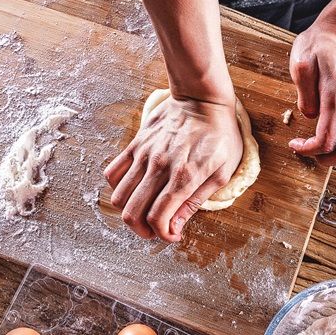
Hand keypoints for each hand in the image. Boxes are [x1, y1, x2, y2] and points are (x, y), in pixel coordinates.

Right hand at [104, 95, 241, 241]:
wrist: (203, 99)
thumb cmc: (220, 135)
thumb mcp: (222, 173)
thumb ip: (195, 201)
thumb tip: (175, 226)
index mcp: (184, 177)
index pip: (159, 218)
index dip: (162, 235)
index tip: (171, 236)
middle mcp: (160, 167)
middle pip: (133, 212)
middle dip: (142, 230)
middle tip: (154, 230)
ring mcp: (144, 154)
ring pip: (119, 196)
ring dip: (128, 212)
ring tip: (143, 212)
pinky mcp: (135, 144)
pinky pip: (113, 172)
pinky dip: (118, 188)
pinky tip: (135, 190)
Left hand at [288, 17, 335, 164]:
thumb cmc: (320, 43)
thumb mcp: (301, 59)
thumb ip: (304, 90)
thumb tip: (309, 115)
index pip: (327, 138)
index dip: (308, 149)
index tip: (295, 145)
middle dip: (325, 159)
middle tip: (308, 151)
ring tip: (320, 148)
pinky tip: (334, 137)